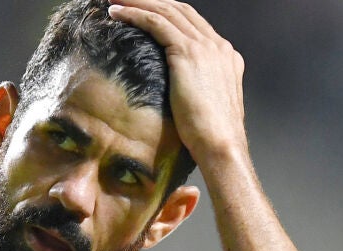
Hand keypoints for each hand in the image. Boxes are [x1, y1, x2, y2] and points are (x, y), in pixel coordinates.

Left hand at [108, 0, 247, 161]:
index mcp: (226, 57)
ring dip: (138, 2)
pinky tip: (116, 13)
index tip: (145, 11)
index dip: (167, 13)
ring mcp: (205, 47)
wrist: (221, 145)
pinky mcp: (188, 53)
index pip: (193, 24)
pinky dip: (135, 13)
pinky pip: (156, 23)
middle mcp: (218, 46)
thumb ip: (197, 91)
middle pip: (180, 10)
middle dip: (151, 1)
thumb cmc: (210, 138)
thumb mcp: (205, 108)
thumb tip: (178, 96)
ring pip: (167, 11)